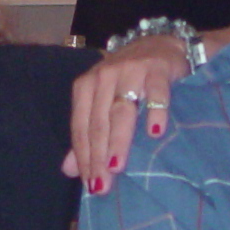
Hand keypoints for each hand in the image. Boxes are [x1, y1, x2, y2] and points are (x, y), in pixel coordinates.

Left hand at [66, 35, 192, 191]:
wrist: (160, 44)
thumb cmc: (128, 78)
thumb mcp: (102, 101)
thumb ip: (87, 134)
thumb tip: (68, 170)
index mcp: (86, 86)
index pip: (81, 127)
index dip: (83, 157)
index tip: (90, 185)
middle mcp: (104, 77)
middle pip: (98, 123)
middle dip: (98, 156)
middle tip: (102, 186)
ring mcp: (130, 71)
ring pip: (122, 110)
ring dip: (119, 141)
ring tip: (117, 167)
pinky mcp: (157, 69)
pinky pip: (156, 93)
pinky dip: (155, 111)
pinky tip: (155, 133)